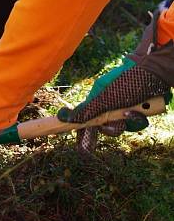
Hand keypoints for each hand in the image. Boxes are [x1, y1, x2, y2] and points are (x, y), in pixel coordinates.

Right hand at [58, 7, 173, 152]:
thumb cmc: (127, 82)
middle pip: (106, 126)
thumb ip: (87, 111)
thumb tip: (65, 118)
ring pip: (122, 125)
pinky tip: (142, 113)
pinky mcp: (138, 110)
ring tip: (134, 112)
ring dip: (128, 122)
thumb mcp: (105, 98)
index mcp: (98, 98)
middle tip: (118, 124)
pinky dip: (139, 120)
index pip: (86, 118)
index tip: (81, 147)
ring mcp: (124, 106)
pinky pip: (135, 123)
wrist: (154, 73)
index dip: (84, 132)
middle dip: (112, 128)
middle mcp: (110, 103)